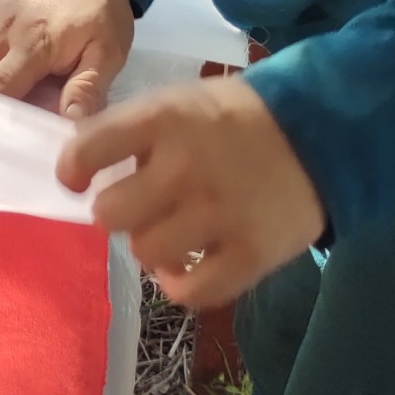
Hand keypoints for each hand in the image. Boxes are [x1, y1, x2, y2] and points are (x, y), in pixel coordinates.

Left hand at [59, 77, 326, 308]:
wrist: (321, 132)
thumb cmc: (236, 117)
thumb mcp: (179, 102)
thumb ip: (133, 131)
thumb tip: (83, 165)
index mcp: (163, 121)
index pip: (88, 149)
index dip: (72, 169)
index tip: (76, 178)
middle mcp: (184, 169)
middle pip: (109, 214)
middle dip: (115, 212)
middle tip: (136, 207)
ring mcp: (218, 215)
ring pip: (144, 253)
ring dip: (149, 246)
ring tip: (167, 233)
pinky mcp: (250, 255)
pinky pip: (190, 292)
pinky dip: (178, 285)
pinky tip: (182, 269)